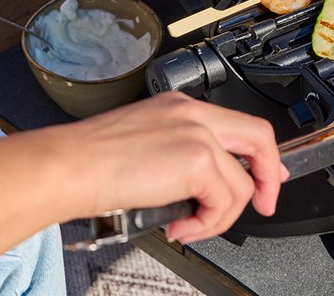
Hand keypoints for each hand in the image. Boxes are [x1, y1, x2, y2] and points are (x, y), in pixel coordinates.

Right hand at [59, 91, 286, 242]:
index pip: (237, 123)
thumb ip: (175, 156)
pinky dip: (207, 223)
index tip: (264, 174)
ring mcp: (197, 133)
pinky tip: (180, 226)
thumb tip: (197, 191)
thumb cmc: (86, 164)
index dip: (258, 153)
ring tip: (187, 225)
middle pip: (259, 137)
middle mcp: (192, 113)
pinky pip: (224, 200)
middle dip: (268, 177)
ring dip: (218, 217)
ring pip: (240, 183)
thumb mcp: (141, 146)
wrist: (65, 167)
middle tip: (264, 203)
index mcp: (178, 106)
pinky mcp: (196, 159)